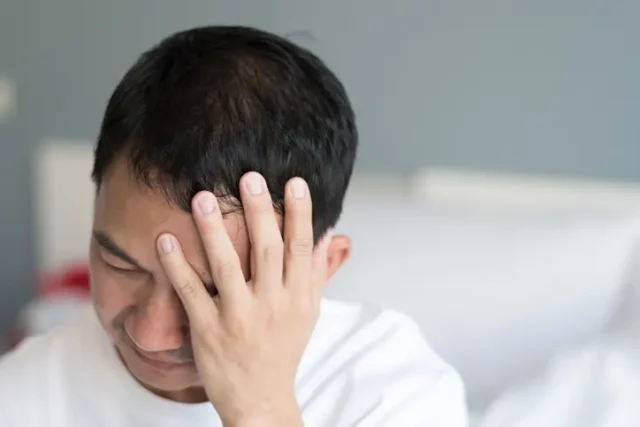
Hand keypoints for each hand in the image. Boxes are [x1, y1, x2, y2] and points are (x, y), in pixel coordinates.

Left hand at [156, 172, 331, 425]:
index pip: (301, 248)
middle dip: (259, 211)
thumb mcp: (309, 312)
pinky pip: (191, 293)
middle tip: (249, 177)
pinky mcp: (208, 330)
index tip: (295, 182)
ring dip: (213, 230)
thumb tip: (331, 235)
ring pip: (226, 266)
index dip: (300, 213)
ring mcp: (239, 318)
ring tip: (202, 197)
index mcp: (299, 298)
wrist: (260, 401)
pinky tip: (165, 240)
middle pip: (267, 250)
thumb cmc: (284, 351)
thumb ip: (318, 272)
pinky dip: (176, 266)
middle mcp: (273, 305)